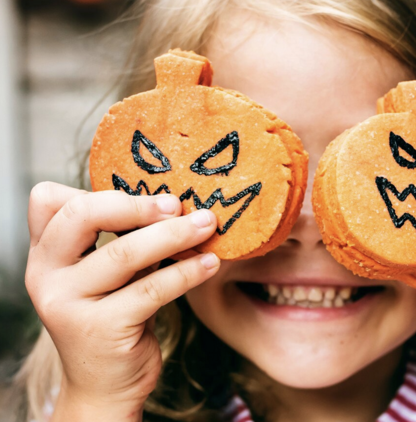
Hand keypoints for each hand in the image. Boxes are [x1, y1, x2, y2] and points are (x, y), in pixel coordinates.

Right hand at [25, 182, 220, 420]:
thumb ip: (123, 238)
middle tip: (179, 203)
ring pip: (124, 253)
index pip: (48, 200)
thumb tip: (175, 200)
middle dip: (138, 204)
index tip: (145, 192)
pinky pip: (152, 289)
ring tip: (207, 226)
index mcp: (45, 254)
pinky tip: (209, 264)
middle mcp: (45, 276)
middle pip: (83, 216)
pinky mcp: (100, 329)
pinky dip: (187, 271)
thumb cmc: (114, 316)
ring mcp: (67, 304)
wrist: (105, 385)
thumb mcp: (108, 274)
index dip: (96, 189)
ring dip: (175, 235)